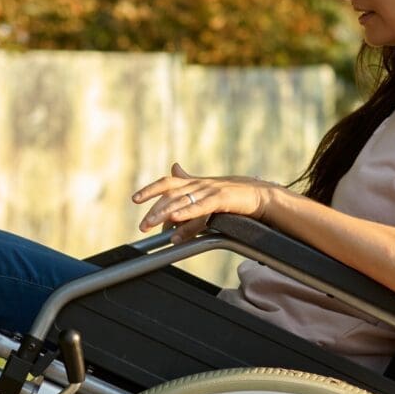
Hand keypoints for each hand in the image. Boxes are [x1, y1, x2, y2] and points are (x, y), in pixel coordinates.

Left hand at [131, 162, 277, 239]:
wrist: (259, 195)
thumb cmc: (233, 194)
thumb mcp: (206, 186)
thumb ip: (189, 179)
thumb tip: (174, 167)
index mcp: (194, 182)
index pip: (167, 183)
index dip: (150, 190)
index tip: (135, 199)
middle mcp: (199, 184)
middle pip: (170, 195)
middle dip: (154, 211)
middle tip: (143, 226)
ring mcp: (210, 190)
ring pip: (182, 202)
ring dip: (164, 215)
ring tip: (152, 226)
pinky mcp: (222, 199)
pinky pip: (200, 207)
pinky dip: (187, 213)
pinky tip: (175, 220)